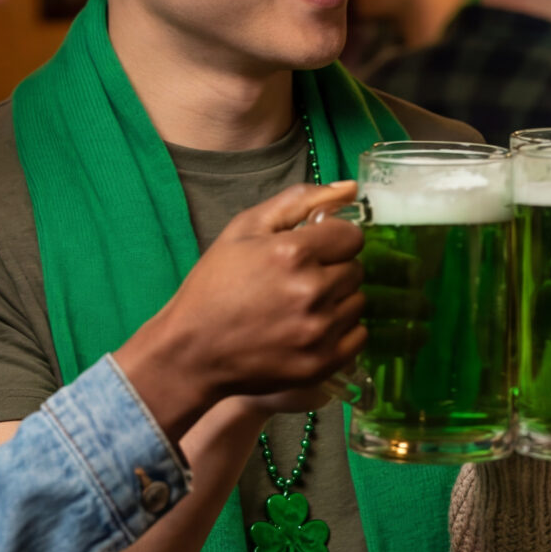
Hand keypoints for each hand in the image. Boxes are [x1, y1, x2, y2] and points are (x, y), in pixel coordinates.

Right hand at [114, 181, 365, 437]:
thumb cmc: (214, 285)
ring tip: (302, 305)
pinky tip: (311, 328)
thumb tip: (351, 188)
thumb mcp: (245, 228)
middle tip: (299, 279)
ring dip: (337, 299)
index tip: (313, 249)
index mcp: (292, 253)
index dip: (332, 239)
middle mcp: (312, 291)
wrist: (192, 352)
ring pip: (357, 301)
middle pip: (356, 268)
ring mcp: (319, 332)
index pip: (352, 236)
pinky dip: (341, 330)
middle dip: (333, 268)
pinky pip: (359, 336)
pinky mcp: (323, 363)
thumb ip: (299, 201)